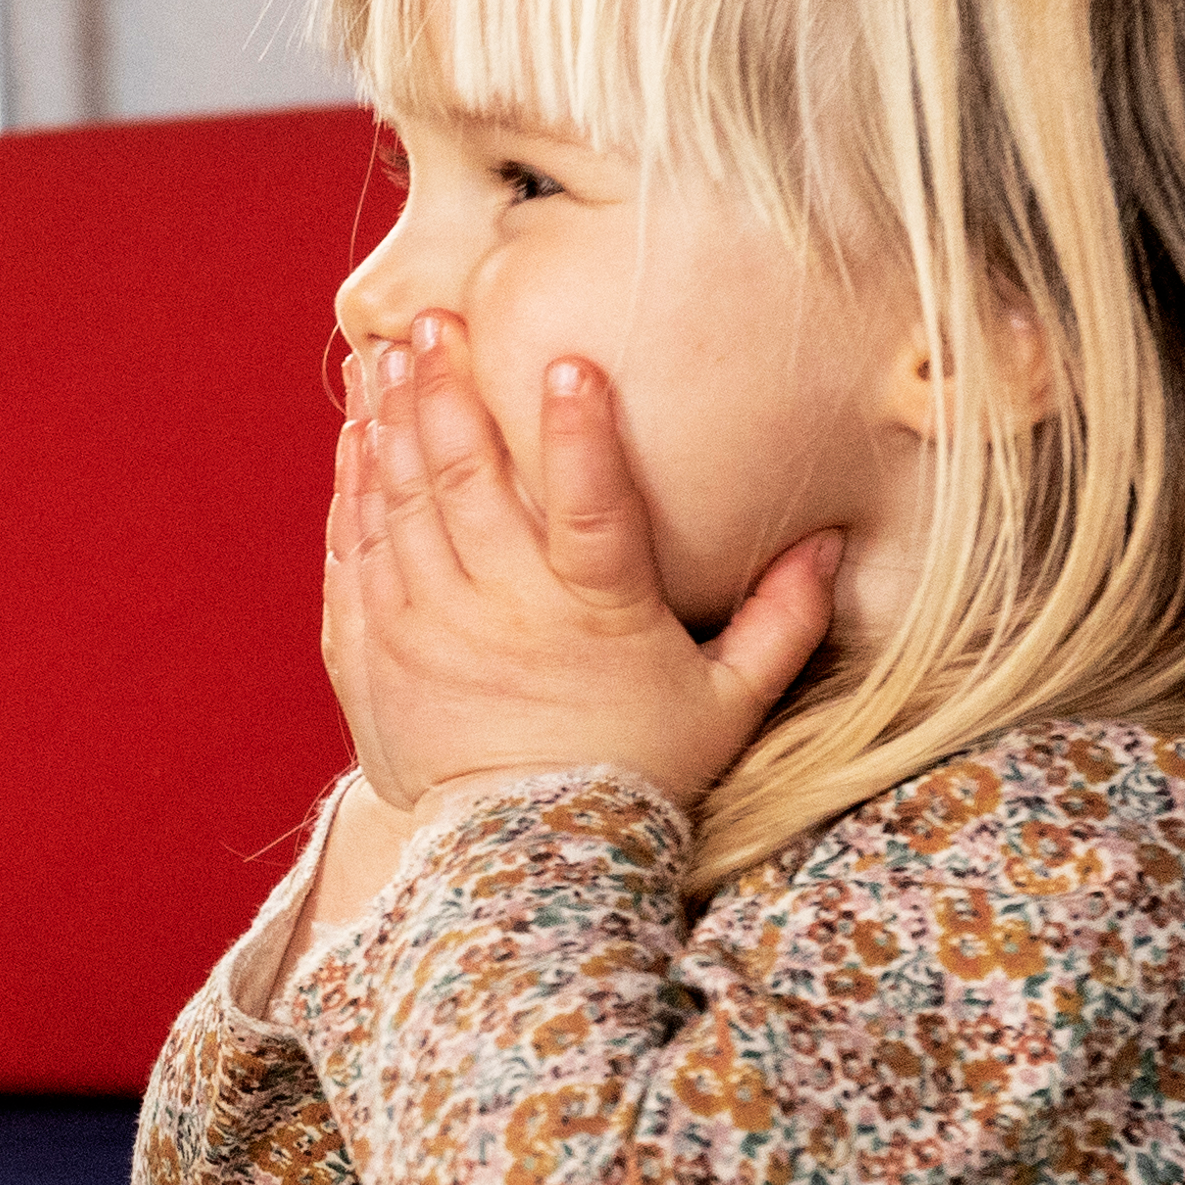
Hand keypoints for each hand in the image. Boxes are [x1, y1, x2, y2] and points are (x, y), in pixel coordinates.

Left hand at [325, 315, 837, 826]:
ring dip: (390, 419)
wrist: (522, 864)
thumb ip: (781, 621)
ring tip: (388, 354)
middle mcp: (497, 608)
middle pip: (466, 477)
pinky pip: (352, 552)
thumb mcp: (726, 704)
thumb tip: (832, 544)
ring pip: (397, 500)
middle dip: (449, 387)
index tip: (567, 358)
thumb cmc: (634, 774)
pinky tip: (357, 436)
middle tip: (437, 319)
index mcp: (591, 611)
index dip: (580, 430)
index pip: (590, 504)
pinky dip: (352, 489)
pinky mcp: (371, 652)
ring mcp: (423, 628)